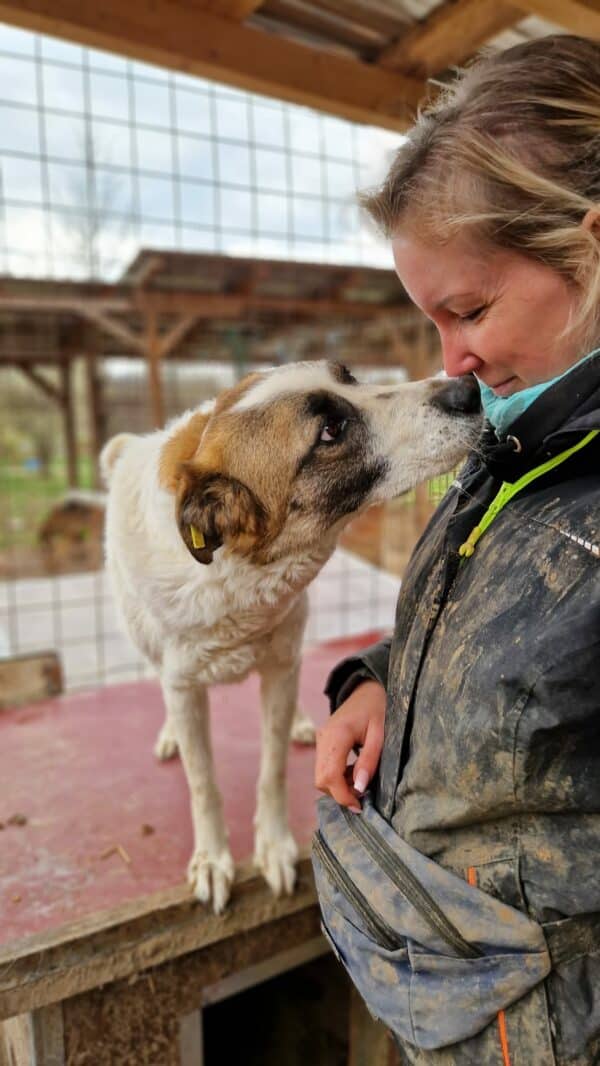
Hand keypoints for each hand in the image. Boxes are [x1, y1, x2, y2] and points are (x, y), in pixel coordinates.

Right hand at [315, 680, 385, 809]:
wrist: (368, 689)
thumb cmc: (379, 708)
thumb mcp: (381, 734)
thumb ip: (369, 761)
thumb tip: (359, 788)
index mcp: (338, 734)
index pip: (330, 774)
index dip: (343, 795)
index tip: (359, 806)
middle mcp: (323, 737)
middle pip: (321, 779)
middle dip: (339, 793)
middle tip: (361, 797)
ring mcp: (321, 738)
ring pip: (320, 775)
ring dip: (338, 786)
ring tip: (360, 783)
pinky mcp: (322, 741)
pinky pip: (324, 766)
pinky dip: (336, 776)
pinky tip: (353, 773)